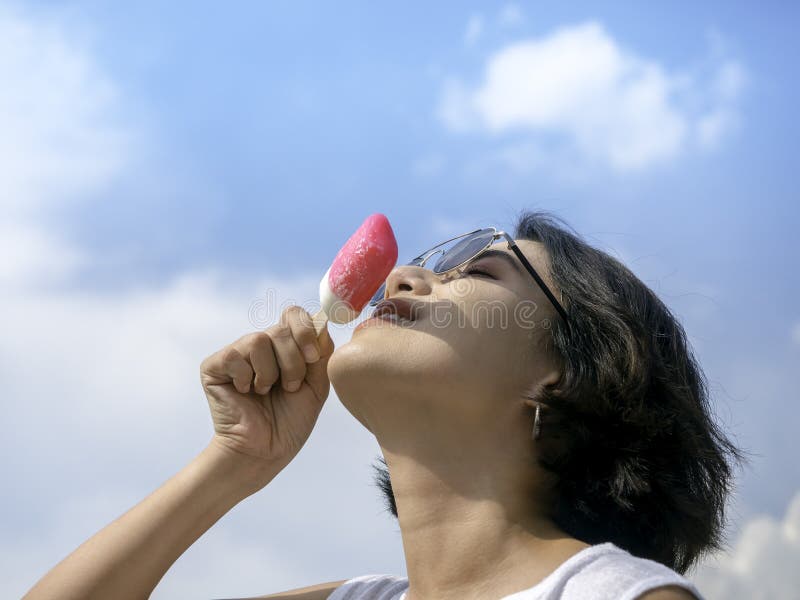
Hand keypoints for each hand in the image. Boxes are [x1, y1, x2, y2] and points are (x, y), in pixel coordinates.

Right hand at [200, 306, 334, 476]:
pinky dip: (247, 378)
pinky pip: (236, 355)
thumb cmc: (290, 421)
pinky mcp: (214, 365)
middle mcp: (260, 345)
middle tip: (289, 387)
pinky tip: (245, 393)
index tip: (313, 357)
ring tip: (266, 392)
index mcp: (284, 346)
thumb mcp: (316, 385)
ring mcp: (236, 353)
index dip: (305, 330)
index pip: (294, 315)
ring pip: (259, 339)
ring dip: (271, 373)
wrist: (265, 451)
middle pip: (281, 329)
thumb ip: (321, 353)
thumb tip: (322, 321)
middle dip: (293, 362)